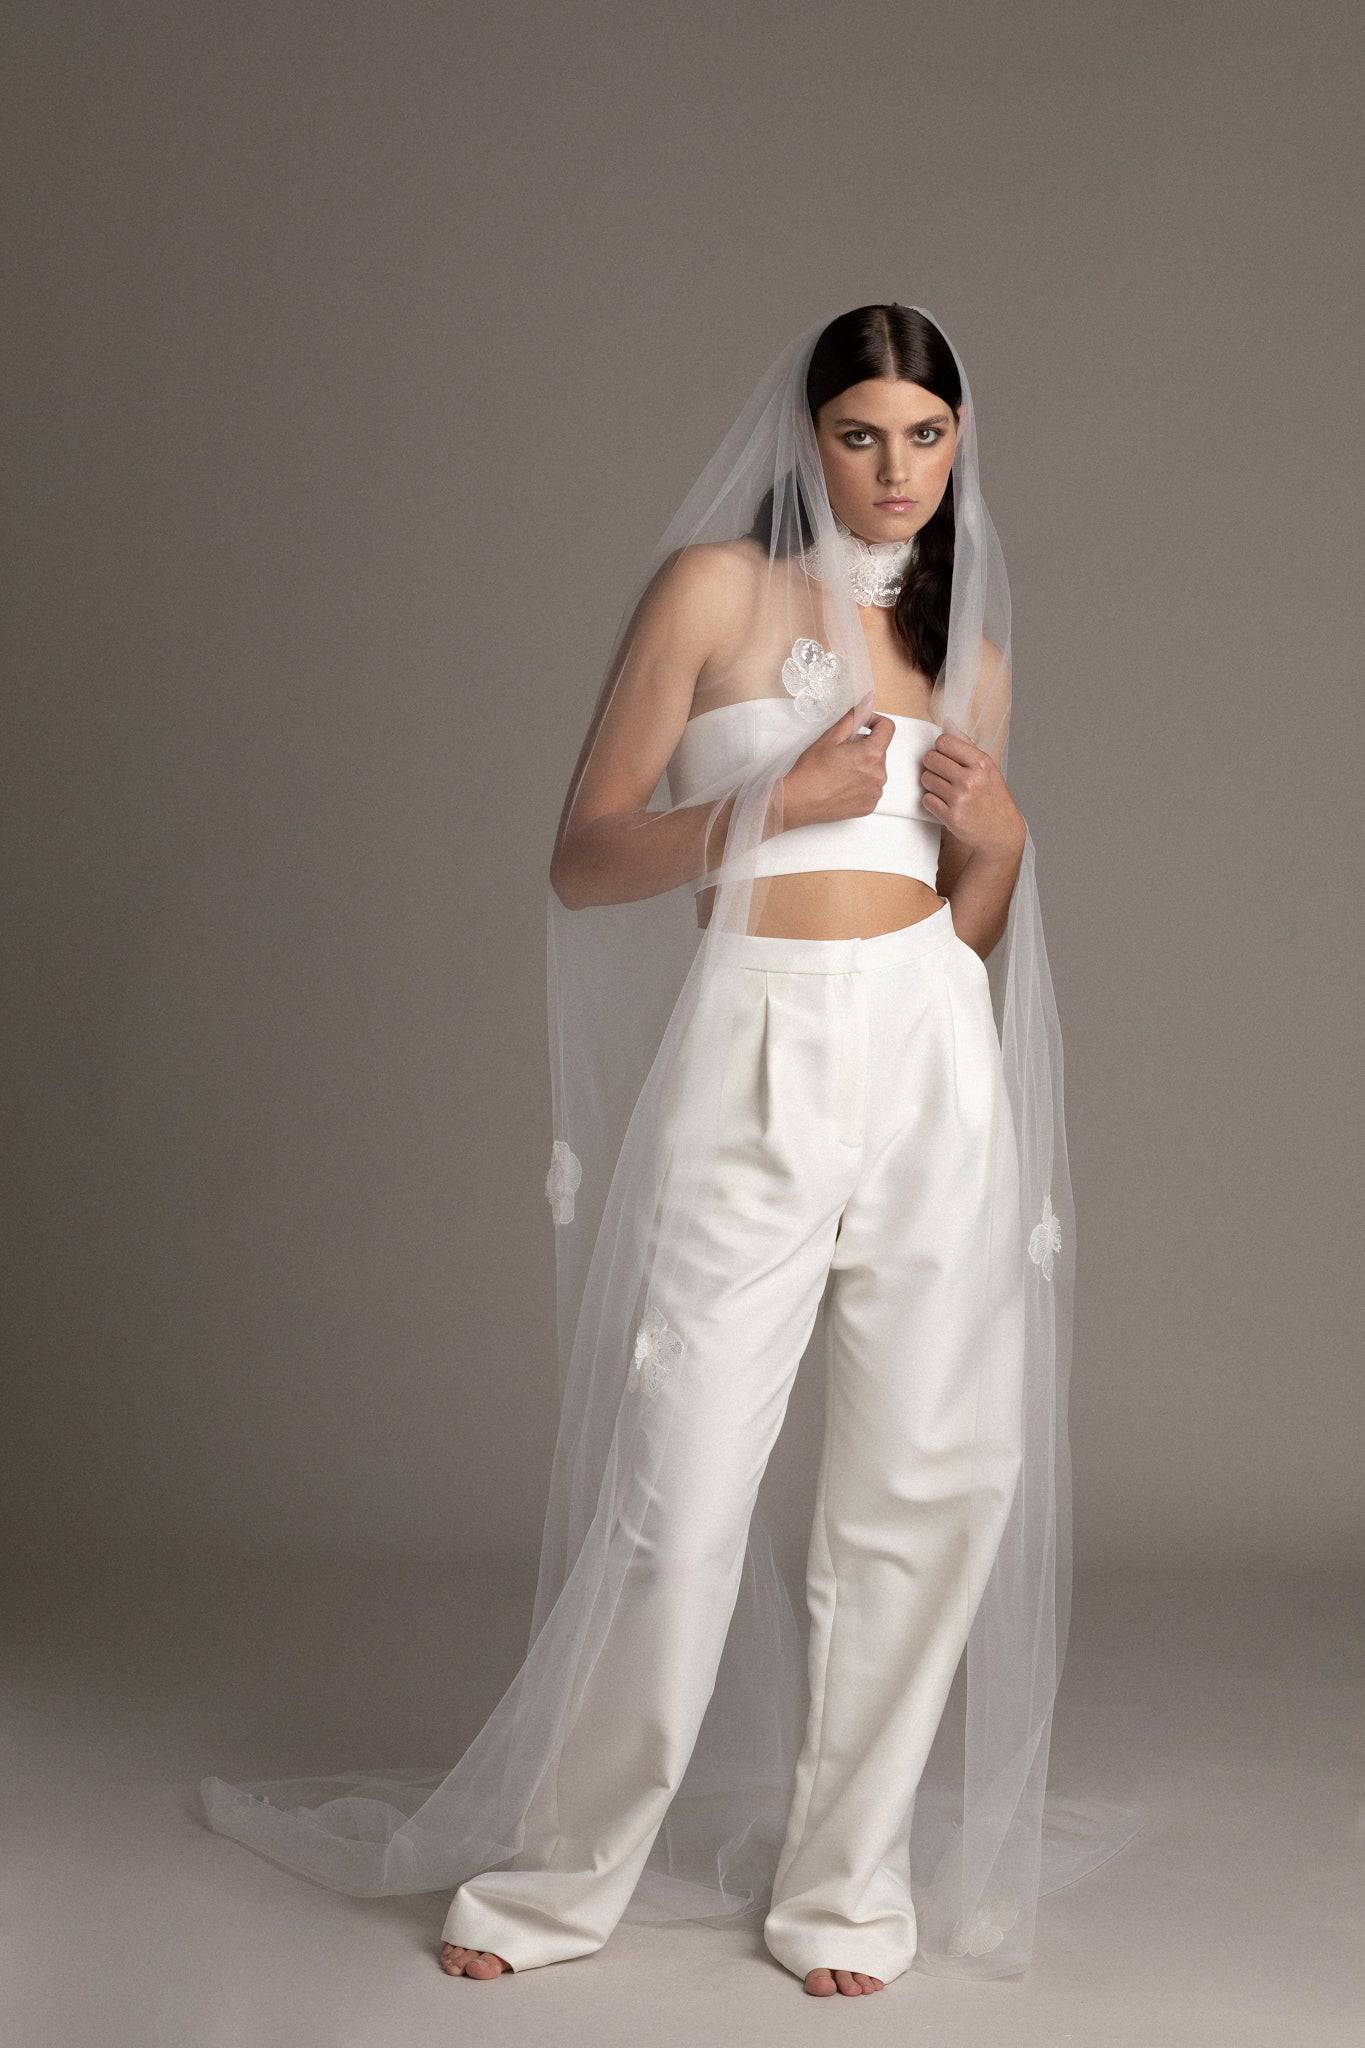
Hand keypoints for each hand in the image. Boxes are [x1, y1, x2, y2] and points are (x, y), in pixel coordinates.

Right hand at [780, 694, 894, 830]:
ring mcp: (875, 792)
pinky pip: (871, 788)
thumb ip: (853, 718)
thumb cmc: (811, 770)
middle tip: (841, 753)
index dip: (876, 722)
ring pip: (875, 769)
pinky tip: (842, 786)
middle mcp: (879, 774)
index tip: (863, 725)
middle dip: (864, 747)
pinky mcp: (869, 806)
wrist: (799, 801)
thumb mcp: (830, 737)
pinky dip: (861, 784)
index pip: (888, 728)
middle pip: (879, 750)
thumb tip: (867, 702)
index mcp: (871, 754)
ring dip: (863, 766)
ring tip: (840, 771)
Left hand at [920, 726, 1024, 859]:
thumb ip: (966, 745)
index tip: (944, 756)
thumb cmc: (992, 797)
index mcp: (981, 763)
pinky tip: (943, 803)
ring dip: (930, 783)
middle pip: (931, 759)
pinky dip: (931, 801)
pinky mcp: (951, 817)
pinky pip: (926, 800)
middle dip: (932, 765)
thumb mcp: (987, 768)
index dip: (940, 748)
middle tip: (941, 772)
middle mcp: (971, 779)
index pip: (944, 741)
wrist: (1001, 832)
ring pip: (926, 779)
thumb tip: (948, 722)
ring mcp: (961, 799)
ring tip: (943, 788)